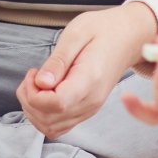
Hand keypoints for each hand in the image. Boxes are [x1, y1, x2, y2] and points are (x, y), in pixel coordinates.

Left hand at [19, 1, 157, 140]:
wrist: (128, 37)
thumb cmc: (103, 30)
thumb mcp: (77, 33)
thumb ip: (58, 60)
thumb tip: (41, 83)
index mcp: (89, 80)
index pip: (55, 104)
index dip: (34, 94)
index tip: (34, 72)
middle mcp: (91, 101)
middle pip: (49, 120)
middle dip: (29, 100)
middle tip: (33, 75)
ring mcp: (90, 109)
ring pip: (51, 127)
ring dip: (34, 110)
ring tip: (37, 84)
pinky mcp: (86, 110)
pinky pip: (59, 125)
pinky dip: (43, 115)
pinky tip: (44, 93)